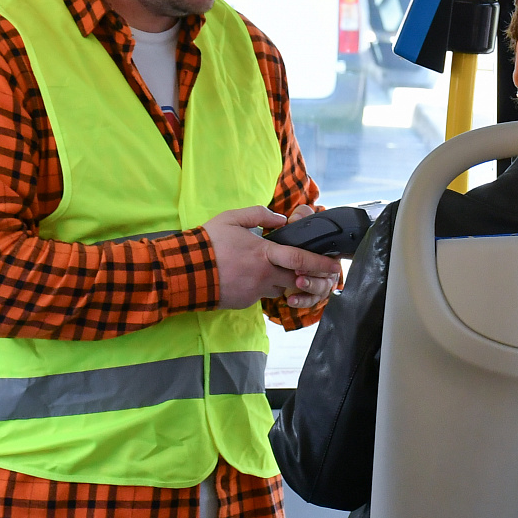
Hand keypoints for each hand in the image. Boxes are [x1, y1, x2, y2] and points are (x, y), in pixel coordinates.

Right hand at [205, 206, 342, 311]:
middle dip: (308, 278)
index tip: (334, 266)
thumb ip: (259, 215)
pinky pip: (260, 296)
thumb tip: (280, 218)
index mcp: (264, 253)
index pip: (300, 259)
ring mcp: (254, 291)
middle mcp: (264, 275)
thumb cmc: (207, 243)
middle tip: (315, 274)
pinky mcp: (244, 303)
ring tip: (269, 271)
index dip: (320, 264)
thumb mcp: (232, 218)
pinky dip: (260, 288)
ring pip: (279, 289)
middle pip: (296, 280)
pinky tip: (247, 278)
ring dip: (281, 281)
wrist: (183, 271)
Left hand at [273, 204, 338, 309]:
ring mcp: (320, 282)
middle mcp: (327, 268)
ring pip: (321, 289)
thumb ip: (301, 215)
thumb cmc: (298, 239)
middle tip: (299, 274)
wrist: (287, 256)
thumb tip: (296, 218)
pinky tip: (290, 300)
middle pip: (327, 276)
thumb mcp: (301, 222)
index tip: (304, 263)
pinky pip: (310, 301)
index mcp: (328, 251)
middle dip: (314, 276)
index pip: (331, 257)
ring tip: (298, 284)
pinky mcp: (311, 294)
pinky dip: (302, 301)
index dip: (320, 261)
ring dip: (310, 287)